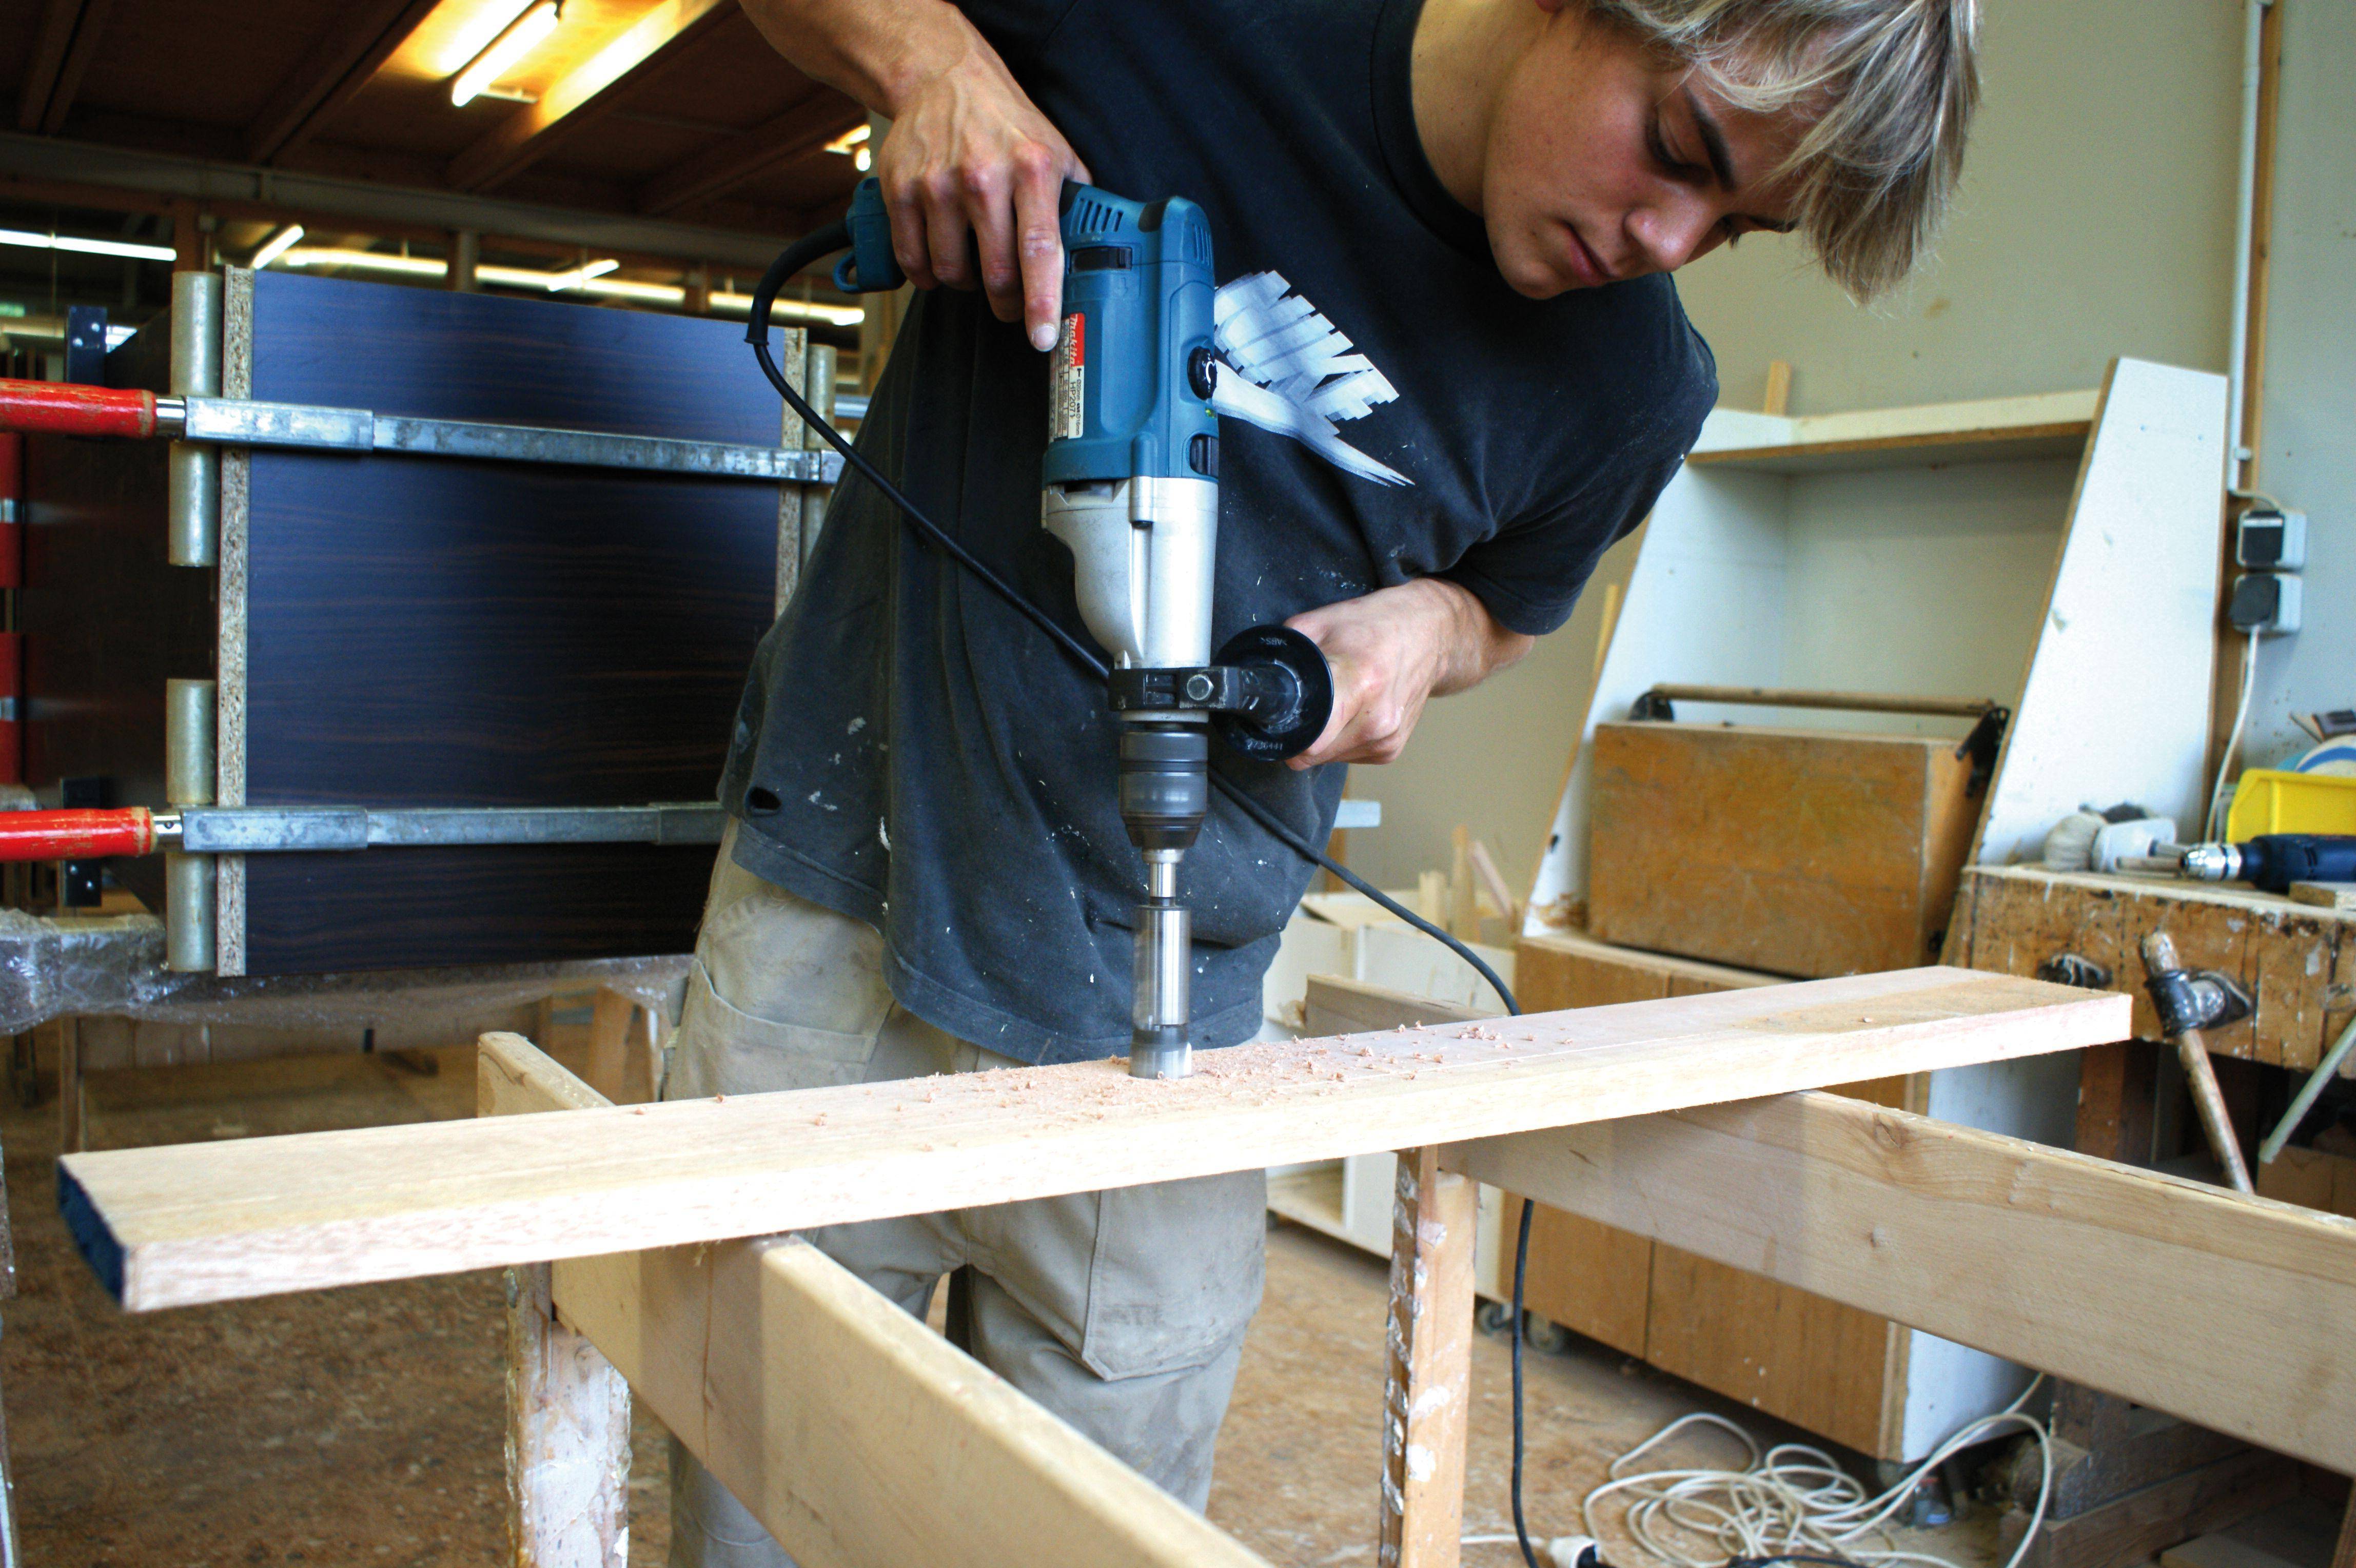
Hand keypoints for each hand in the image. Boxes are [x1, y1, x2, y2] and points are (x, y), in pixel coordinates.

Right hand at [873, 20, 1089, 349]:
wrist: (942, 78)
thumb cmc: (1004, 124)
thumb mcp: (1055, 151)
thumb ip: (1072, 203)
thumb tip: (1093, 258)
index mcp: (1031, 169)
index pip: (1038, 250)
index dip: (1041, 301)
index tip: (1042, 338)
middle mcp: (983, 176)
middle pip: (993, 273)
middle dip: (1006, 302)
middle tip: (1011, 301)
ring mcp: (937, 184)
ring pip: (951, 272)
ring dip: (965, 282)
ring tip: (973, 260)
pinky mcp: (901, 189)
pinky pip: (913, 259)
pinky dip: (927, 271)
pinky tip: (939, 254)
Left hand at [1283, 579, 1533, 768]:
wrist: (1434, 634)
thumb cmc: (1380, 624)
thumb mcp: (1325, 621)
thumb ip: (1288, 648)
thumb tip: (1259, 675)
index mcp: (1360, 682)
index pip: (1308, 740)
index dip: (1284, 733)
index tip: (1277, 719)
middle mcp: (1377, 719)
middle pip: (1309, 752)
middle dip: (1297, 732)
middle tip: (1306, 702)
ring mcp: (1387, 738)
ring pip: (1325, 758)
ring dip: (1320, 737)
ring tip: (1336, 700)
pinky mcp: (1391, 750)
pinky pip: (1345, 756)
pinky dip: (1339, 739)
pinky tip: (1352, 711)